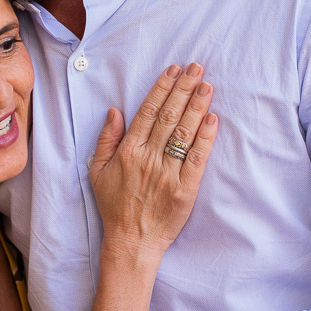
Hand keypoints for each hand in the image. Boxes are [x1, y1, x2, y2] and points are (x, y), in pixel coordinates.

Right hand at [89, 62, 216, 257]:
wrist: (131, 242)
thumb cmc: (114, 206)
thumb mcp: (97, 171)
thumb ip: (106, 139)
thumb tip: (115, 111)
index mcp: (128, 151)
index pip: (148, 112)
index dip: (162, 88)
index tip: (174, 70)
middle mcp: (148, 159)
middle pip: (169, 116)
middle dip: (184, 89)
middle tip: (197, 68)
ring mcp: (168, 174)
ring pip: (184, 133)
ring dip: (197, 106)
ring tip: (207, 85)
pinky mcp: (185, 190)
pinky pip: (197, 159)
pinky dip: (206, 138)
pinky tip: (212, 118)